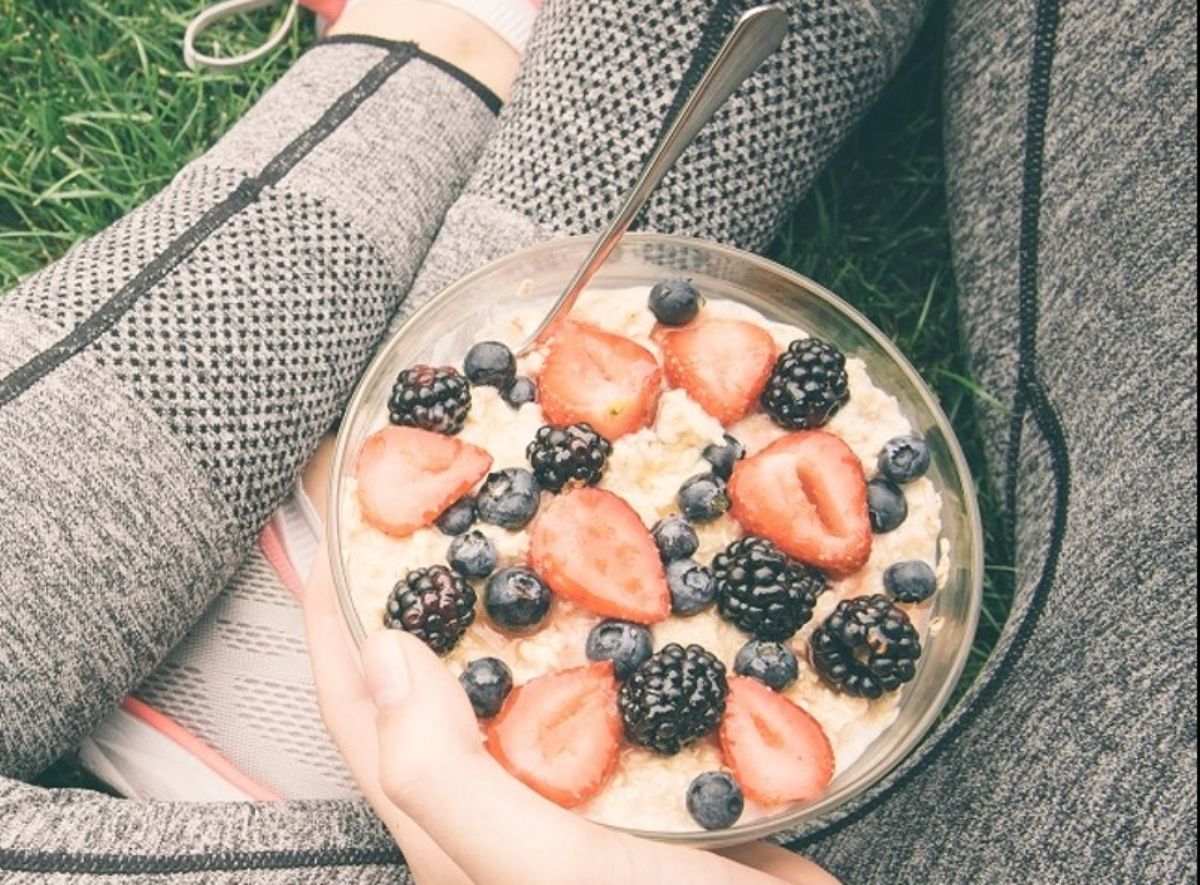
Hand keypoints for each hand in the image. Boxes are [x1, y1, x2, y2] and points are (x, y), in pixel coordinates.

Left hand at [302, 541, 837, 884]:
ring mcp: (564, 791)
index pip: (359, 708)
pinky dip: (591, 631)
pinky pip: (590, 686)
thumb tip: (384, 657)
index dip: (336, 619)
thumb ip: (449, 778)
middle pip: (430, 681)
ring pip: (513, 677)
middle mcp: (497, 804)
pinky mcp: (630, 777)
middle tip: (431, 510)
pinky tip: (620, 593)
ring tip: (518, 530)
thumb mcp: (549, 867)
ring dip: (507, 605)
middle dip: (418, 594)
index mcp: (447, 829)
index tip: (339, 532)